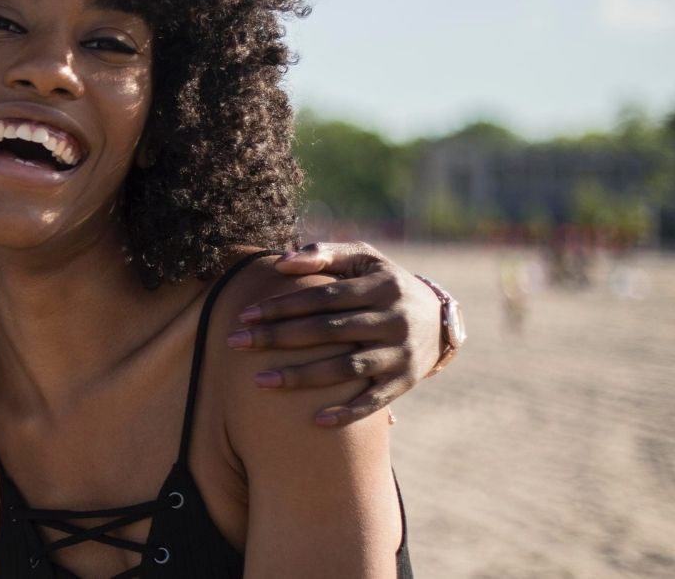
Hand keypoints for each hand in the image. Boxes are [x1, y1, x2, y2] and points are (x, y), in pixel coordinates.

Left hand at [227, 242, 443, 426]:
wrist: (440, 318)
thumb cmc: (385, 283)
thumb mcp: (364, 259)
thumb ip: (323, 254)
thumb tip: (281, 262)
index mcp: (380, 286)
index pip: (322, 297)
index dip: (283, 306)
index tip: (244, 315)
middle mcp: (393, 320)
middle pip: (327, 331)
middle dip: (278, 338)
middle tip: (234, 343)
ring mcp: (400, 353)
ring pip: (346, 368)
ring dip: (302, 376)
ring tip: (259, 382)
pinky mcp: (405, 381)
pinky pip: (375, 402)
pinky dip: (347, 412)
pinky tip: (315, 421)